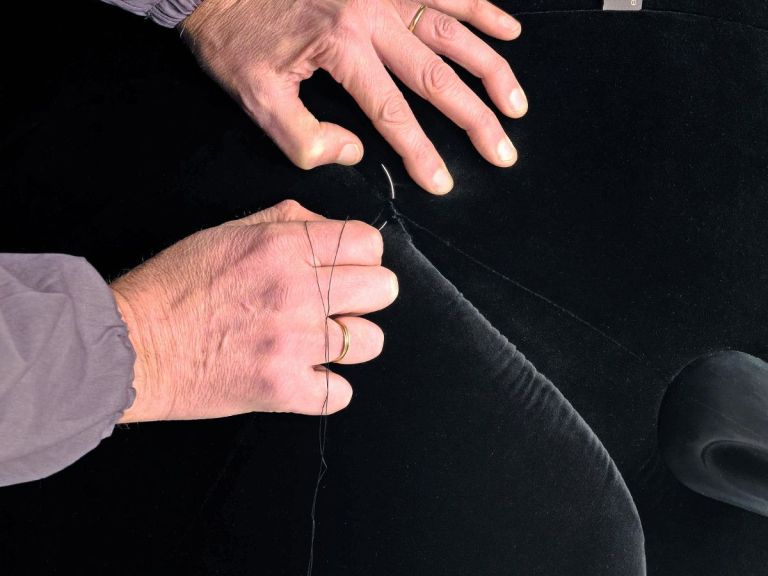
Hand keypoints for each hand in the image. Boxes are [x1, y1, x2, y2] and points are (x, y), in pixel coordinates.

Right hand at [111, 199, 396, 422]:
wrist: (133, 346)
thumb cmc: (176, 286)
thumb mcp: (229, 232)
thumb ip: (288, 221)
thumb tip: (332, 227)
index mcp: (284, 247)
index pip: (368, 242)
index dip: (364, 255)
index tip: (350, 267)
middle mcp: (296, 292)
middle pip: (383, 289)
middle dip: (366, 295)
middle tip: (340, 303)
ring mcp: (293, 343)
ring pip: (370, 342)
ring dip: (349, 342)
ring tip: (319, 342)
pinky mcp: (283, 389)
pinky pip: (341, 393)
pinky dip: (326, 388)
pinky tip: (304, 375)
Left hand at [181, 0, 526, 194]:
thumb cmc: (234, 37)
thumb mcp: (253, 95)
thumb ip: (302, 136)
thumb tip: (353, 152)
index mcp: (341, 47)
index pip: (392, 113)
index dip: (421, 152)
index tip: (445, 182)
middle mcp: (372, 14)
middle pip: (437, 75)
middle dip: (475, 119)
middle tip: (503, 151)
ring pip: (452, 30)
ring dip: (490, 68)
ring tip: (516, 103)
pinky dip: (480, 7)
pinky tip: (508, 28)